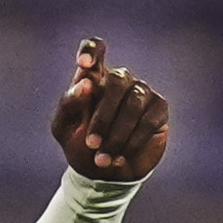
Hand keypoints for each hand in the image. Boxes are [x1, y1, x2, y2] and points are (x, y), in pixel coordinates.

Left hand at [51, 37, 169, 180]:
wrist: (102, 174)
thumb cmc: (80, 144)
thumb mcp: (64, 128)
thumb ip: (69, 104)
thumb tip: (87, 83)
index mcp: (92, 78)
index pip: (95, 49)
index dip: (91, 50)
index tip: (84, 65)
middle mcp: (119, 80)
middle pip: (117, 79)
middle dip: (103, 116)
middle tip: (91, 144)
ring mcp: (141, 92)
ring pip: (134, 104)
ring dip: (116, 135)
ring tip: (102, 159)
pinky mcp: (158, 108)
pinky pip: (148, 121)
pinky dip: (132, 142)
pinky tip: (119, 158)